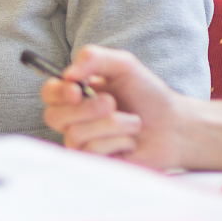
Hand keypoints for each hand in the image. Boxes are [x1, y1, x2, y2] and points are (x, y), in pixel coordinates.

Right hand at [39, 44, 189, 167]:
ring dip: (111, 125)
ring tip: (131, 122)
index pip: (48, 93)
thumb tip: (67, 73)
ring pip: (75, 135)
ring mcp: (83, 143)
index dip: (57, 93)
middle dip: (87, 109)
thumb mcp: (124, 65)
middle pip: (53, 117)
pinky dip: (117, 142)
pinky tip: (130, 141)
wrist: (173, 125)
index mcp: (76, 94)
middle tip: (112, 103)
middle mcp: (74, 119)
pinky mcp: (95, 162)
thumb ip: (94, 58)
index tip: (76, 90)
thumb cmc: (148, 94)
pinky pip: (92, 151)